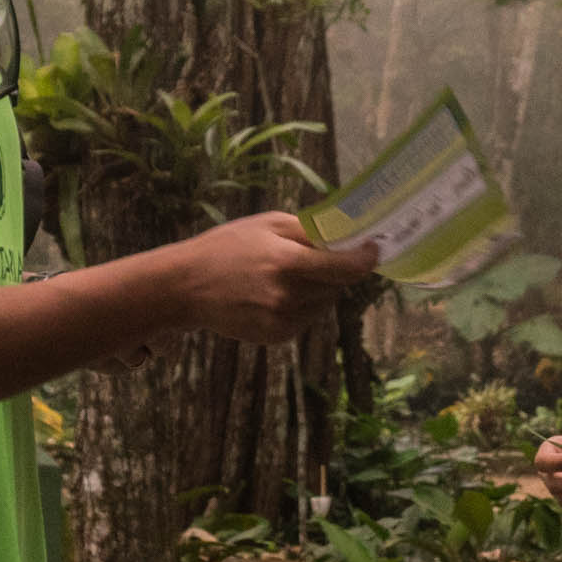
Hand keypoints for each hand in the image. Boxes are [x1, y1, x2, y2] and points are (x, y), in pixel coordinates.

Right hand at [168, 211, 377, 343]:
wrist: (186, 286)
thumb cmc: (227, 247)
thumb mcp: (267, 224)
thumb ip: (309, 230)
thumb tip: (347, 234)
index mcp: (286, 263)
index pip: (345, 267)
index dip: (366, 259)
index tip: (375, 249)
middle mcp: (287, 296)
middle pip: (337, 285)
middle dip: (334, 271)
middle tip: (311, 258)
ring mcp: (282, 321)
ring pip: (324, 304)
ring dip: (318, 289)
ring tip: (284, 276)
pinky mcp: (277, 336)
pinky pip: (307, 319)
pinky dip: (302, 306)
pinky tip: (274, 294)